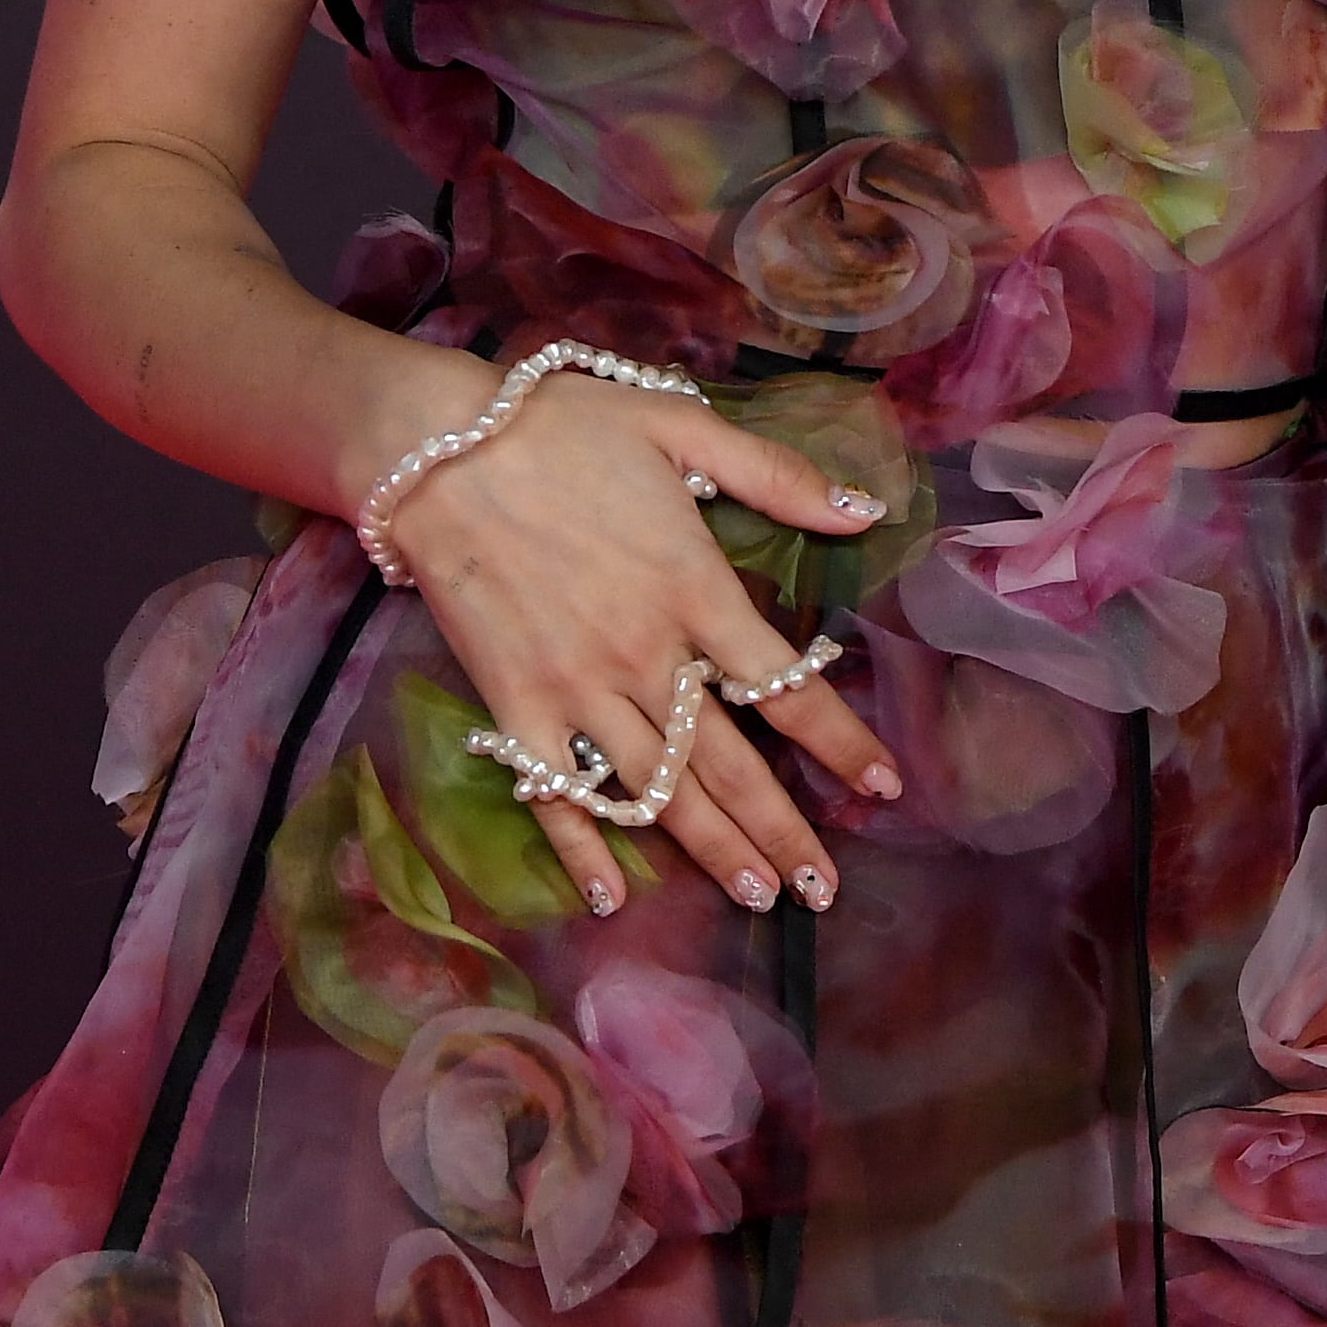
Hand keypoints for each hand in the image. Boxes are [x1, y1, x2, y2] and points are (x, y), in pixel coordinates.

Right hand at [385, 364, 902, 922]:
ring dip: (712, 852)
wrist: (440, 450)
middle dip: (783, 833)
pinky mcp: (514, 708)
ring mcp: (576, 691)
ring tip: (760, 899)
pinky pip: (558, 796)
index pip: (786, 686)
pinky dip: (584, 851)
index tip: (886, 786)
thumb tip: (866, 512)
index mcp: (695, 588)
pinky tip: (611, 899)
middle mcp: (644, 655)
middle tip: (826, 892)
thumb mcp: (682, 427)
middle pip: (729, 764)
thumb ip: (776, 475)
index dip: (841, 743)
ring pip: (658, 793)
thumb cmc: (566, 427)